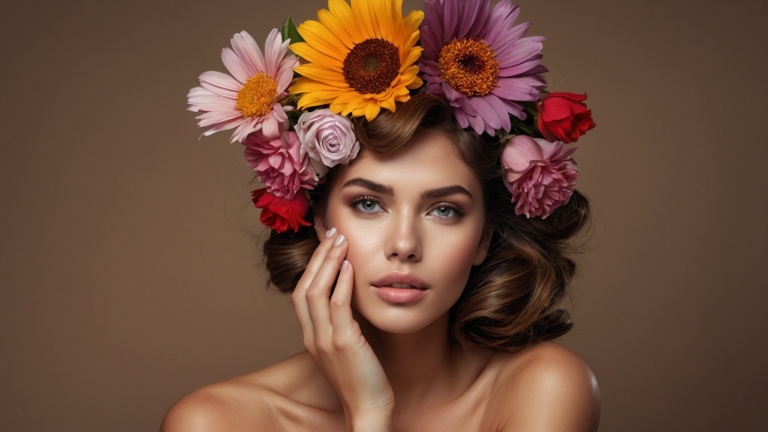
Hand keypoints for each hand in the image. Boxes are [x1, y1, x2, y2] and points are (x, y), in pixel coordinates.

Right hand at [292, 228, 393, 430]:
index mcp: (311, 337)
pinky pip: (337, 307)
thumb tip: (352, 295)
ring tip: (341, 242)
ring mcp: (325, 340)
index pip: (301, 293)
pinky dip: (341, 284)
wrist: (368, 409)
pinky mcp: (343, 344)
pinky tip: (350, 267)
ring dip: (328, 263)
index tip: (327, 245)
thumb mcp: (347, 346)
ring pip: (316, 292)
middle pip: (304, 287)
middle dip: (318, 258)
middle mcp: (312, 336)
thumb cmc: (363, 379)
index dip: (312, 266)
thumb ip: (344, 323)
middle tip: (333, 234)